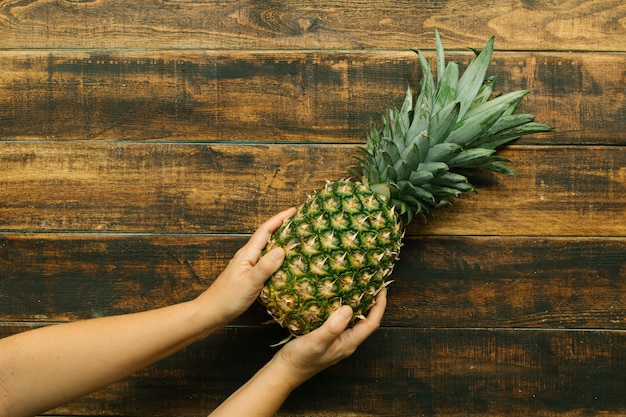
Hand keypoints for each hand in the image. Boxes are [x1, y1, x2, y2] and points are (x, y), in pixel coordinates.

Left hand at [196, 207, 295, 325]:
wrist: (211, 313)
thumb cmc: (227, 298)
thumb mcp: (250, 282)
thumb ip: (265, 266)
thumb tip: (282, 249)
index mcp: (247, 254)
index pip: (265, 230)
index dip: (279, 218)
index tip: (294, 210)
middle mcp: (247, 256)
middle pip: (266, 236)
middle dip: (282, 226)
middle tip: (299, 222)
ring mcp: (247, 266)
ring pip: (266, 248)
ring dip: (280, 241)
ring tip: (296, 240)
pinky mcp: (248, 275)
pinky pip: (265, 261)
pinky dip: (276, 257)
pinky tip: (284, 264)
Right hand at [274, 287, 386, 384]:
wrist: (285, 372)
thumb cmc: (301, 359)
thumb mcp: (317, 341)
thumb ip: (333, 327)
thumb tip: (349, 309)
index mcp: (349, 343)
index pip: (371, 323)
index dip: (379, 306)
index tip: (381, 289)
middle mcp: (346, 342)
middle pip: (366, 322)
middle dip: (372, 304)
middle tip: (371, 285)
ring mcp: (338, 341)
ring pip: (354, 322)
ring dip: (359, 306)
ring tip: (357, 289)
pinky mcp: (328, 339)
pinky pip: (342, 322)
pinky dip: (344, 310)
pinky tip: (336, 301)